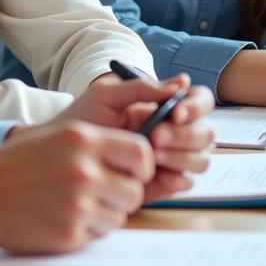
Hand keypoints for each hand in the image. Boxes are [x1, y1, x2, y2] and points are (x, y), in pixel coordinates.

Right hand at [0, 120, 152, 253]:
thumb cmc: (12, 165)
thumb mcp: (52, 137)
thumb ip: (93, 143)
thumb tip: (137, 156)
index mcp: (80, 137)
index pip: (141, 152)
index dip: (141, 166)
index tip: (130, 172)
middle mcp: (83, 168)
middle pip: (135, 190)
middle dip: (121, 194)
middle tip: (98, 194)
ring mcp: (78, 202)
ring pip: (120, 216)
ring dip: (104, 214)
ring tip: (73, 205)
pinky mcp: (71, 232)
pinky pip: (99, 235)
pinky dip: (86, 230)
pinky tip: (60, 218)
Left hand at [56, 74, 214, 201]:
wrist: (60, 154)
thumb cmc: (82, 119)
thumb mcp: (105, 96)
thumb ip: (141, 88)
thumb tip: (182, 81)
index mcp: (162, 106)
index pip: (199, 102)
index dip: (195, 107)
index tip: (175, 113)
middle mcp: (172, 131)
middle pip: (205, 134)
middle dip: (185, 136)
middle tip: (155, 137)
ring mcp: (169, 158)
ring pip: (201, 159)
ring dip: (182, 157)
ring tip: (150, 154)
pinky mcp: (161, 183)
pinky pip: (185, 183)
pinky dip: (176, 179)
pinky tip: (154, 175)